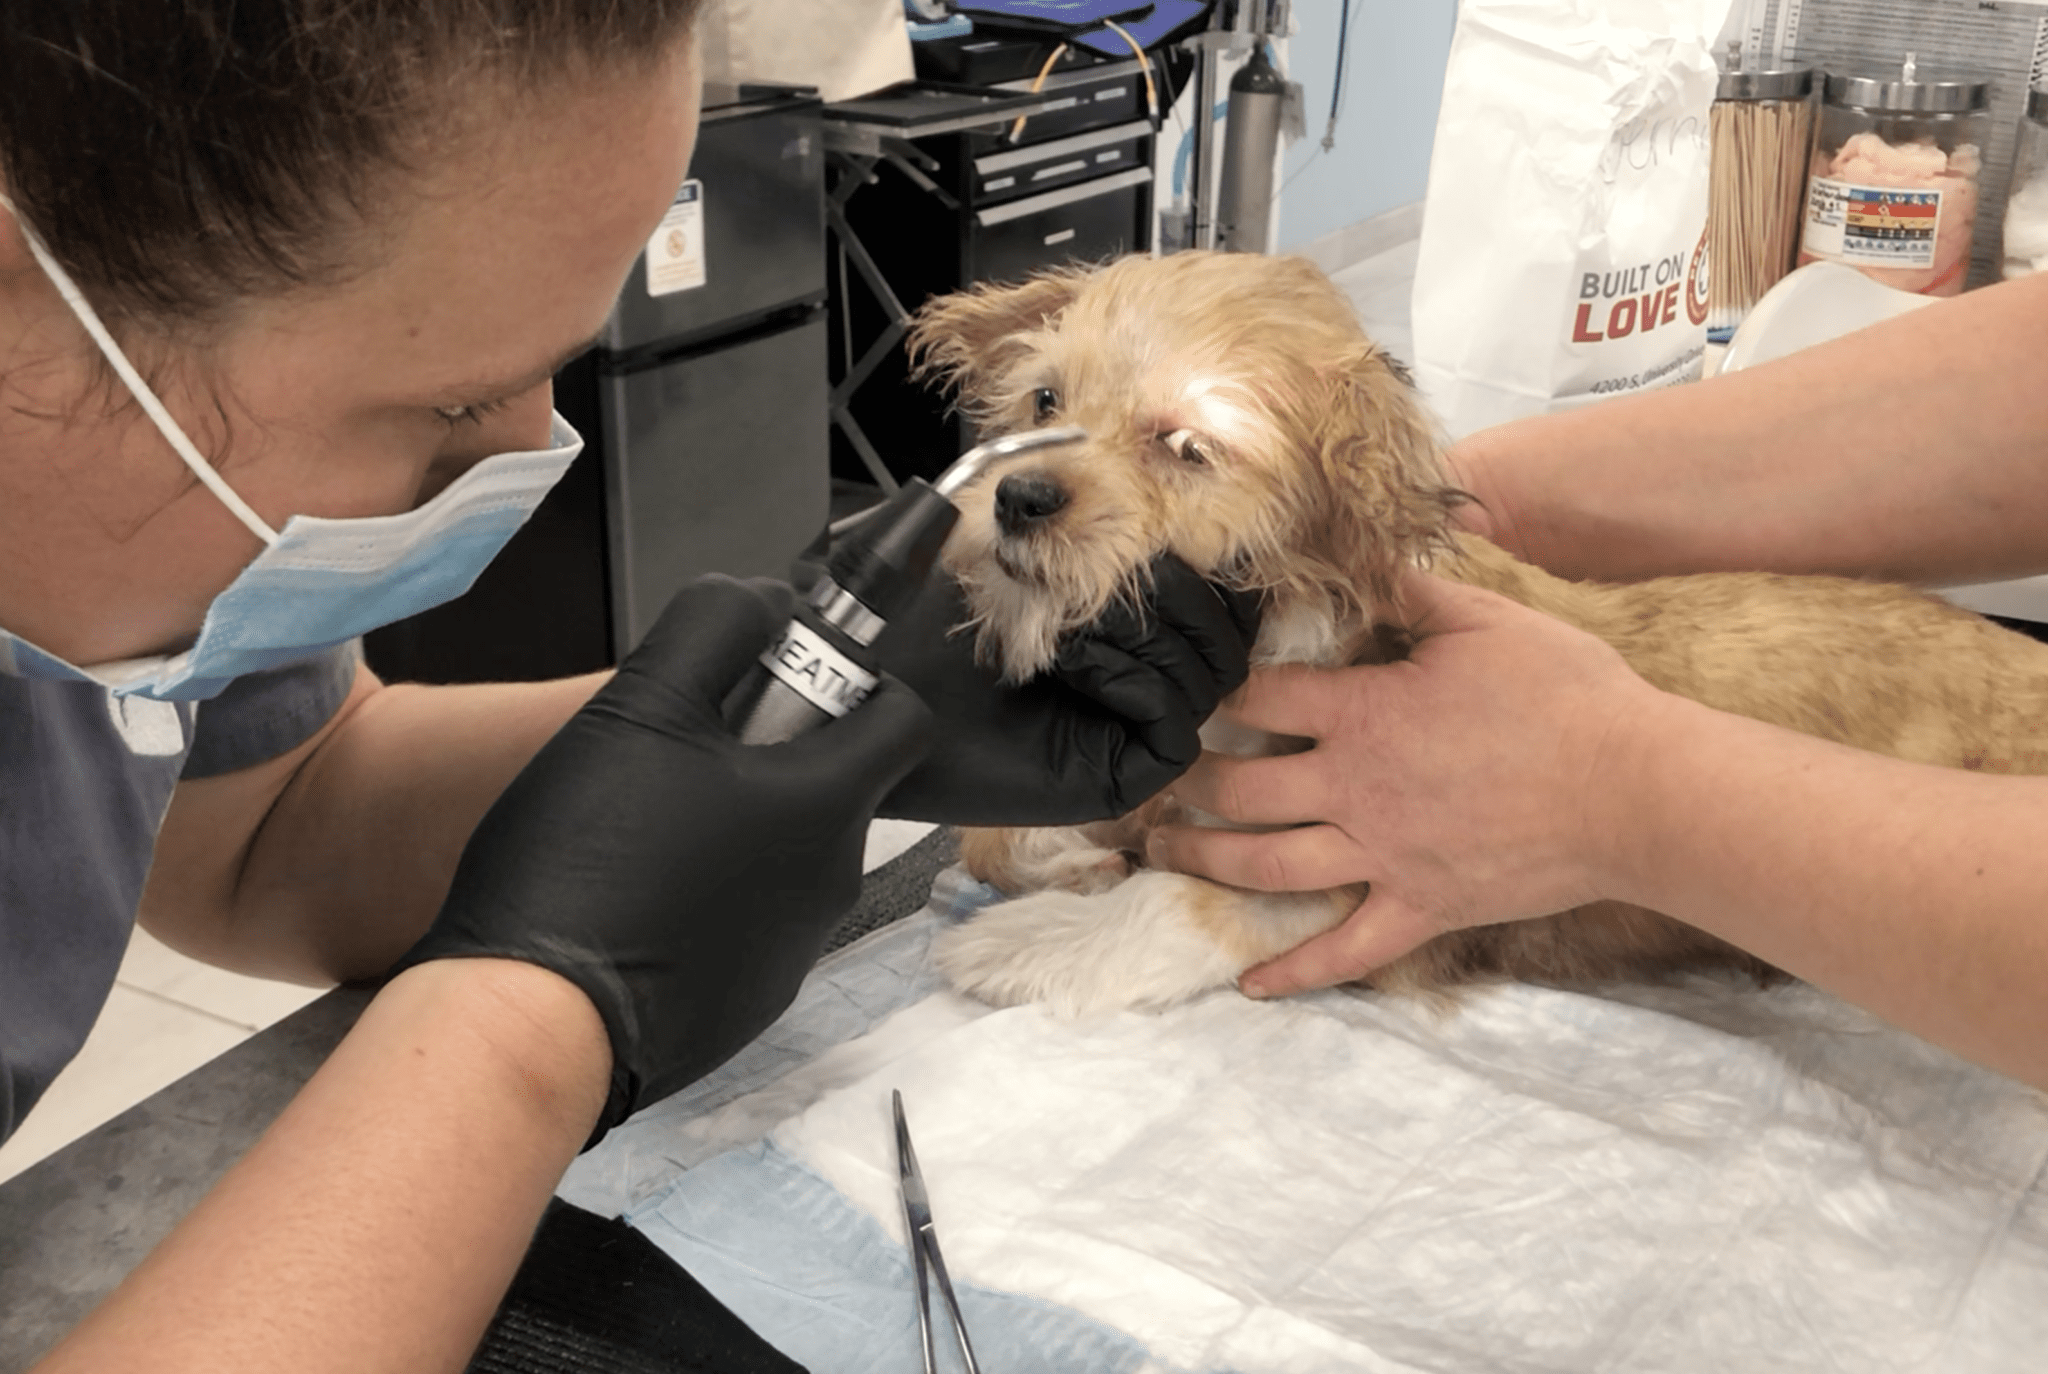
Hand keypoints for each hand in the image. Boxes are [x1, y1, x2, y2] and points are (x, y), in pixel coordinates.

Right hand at [396, 576, 930, 1137]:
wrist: (535, 1023)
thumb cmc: (587, 859)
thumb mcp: (642, 704)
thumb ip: (714, 630)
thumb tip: (769, 603)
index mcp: (827, 802)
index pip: (905, 719)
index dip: (857, 682)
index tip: (784, 680)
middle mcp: (833, 880)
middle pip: (834, 786)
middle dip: (771, 757)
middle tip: (678, 756)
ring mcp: (794, 950)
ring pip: (786, 856)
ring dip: (737, 831)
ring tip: (641, 831)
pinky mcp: (750, 1001)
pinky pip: (748, 925)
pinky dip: (709, 903)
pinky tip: (635, 901)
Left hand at [874, 554, 1261, 824]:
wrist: (868, 692)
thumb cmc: (923, 628)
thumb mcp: (1005, 549)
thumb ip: (1077, 518)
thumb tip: (1155, 482)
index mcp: (1128, 628)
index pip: (1218, 596)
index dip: (1203, 558)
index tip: (1153, 525)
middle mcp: (1140, 683)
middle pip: (1230, 637)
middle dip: (1183, 590)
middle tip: (1114, 571)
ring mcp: (1131, 734)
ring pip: (1212, 677)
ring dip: (1151, 630)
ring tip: (1075, 619)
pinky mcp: (1117, 778)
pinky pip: (1176, 729)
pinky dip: (1138, 681)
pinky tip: (1074, 661)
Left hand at [1146, 572, 1662, 996]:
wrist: (1633, 789)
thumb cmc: (1566, 697)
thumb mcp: (1485, 620)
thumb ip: (1413, 591)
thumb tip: (1368, 558)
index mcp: (1363, 716)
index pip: (1259, 701)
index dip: (1215, 696)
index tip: (1187, 697)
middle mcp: (1355, 790)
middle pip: (1241, 790)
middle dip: (1186, 784)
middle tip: (1153, 781)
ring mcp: (1383, 856)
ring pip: (1267, 868)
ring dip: (1205, 861)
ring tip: (1162, 853)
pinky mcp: (1420, 907)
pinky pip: (1345, 951)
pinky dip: (1293, 973)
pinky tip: (1250, 984)